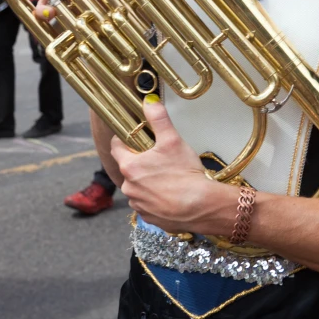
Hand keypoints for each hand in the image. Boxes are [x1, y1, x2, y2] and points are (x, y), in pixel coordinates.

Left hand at [111, 100, 235, 234]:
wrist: (201, 206)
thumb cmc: (185, 174)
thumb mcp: (172, 140)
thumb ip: (158, 118)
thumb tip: (149, 101)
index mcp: (130, 166)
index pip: (117, 147)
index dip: (125, 139)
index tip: (135, 137)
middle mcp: (129, 187)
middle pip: (130, 168)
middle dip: (142, 162)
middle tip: (160, 157)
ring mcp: (138, 204)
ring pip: (139, 187)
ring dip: (148, 182)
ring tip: (169, 177)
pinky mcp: (149, 217)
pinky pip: (148, 204)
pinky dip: (157, 198)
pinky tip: (171, 193)